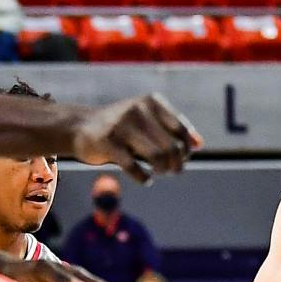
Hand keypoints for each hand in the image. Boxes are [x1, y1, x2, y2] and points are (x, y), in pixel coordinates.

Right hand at [69, 95, 202, 181]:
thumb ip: (173, 130)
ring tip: (159, 173)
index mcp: (151, 101)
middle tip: (172, 171)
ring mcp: (120, 125)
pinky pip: (133, 166)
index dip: (186, 149)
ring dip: (162, 171)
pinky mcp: (106, 143)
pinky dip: (143, 177)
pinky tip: (146, 179)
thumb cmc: (123, 127)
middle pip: (170, 147)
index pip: (180, 130)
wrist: (81, 127)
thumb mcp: (149, 121)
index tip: (183, 158)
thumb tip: (200, 144)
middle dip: (176, 164)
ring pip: (156, 157)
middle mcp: (137, 109)